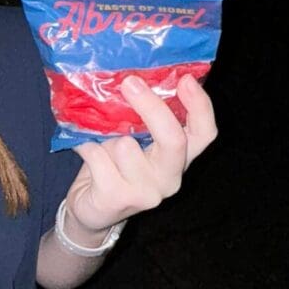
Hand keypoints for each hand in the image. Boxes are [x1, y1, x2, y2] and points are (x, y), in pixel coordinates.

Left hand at [64, 73, 217, 232]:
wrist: (92, 211)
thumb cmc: (115, 167)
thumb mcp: (135, 141)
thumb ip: (142, 119)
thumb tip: (134, 78)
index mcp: (180, 159)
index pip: (205, 134)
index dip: (201, 106)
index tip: (186, 79)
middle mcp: (170, 178)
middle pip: (174, 140)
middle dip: (152, 108)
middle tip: (130, 82)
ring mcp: (146, 192)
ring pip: (126, 145)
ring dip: (107, 136)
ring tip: (101, 142)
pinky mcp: (117, 198)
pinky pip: (98, 156)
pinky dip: (86, 146)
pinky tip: (84, 149)